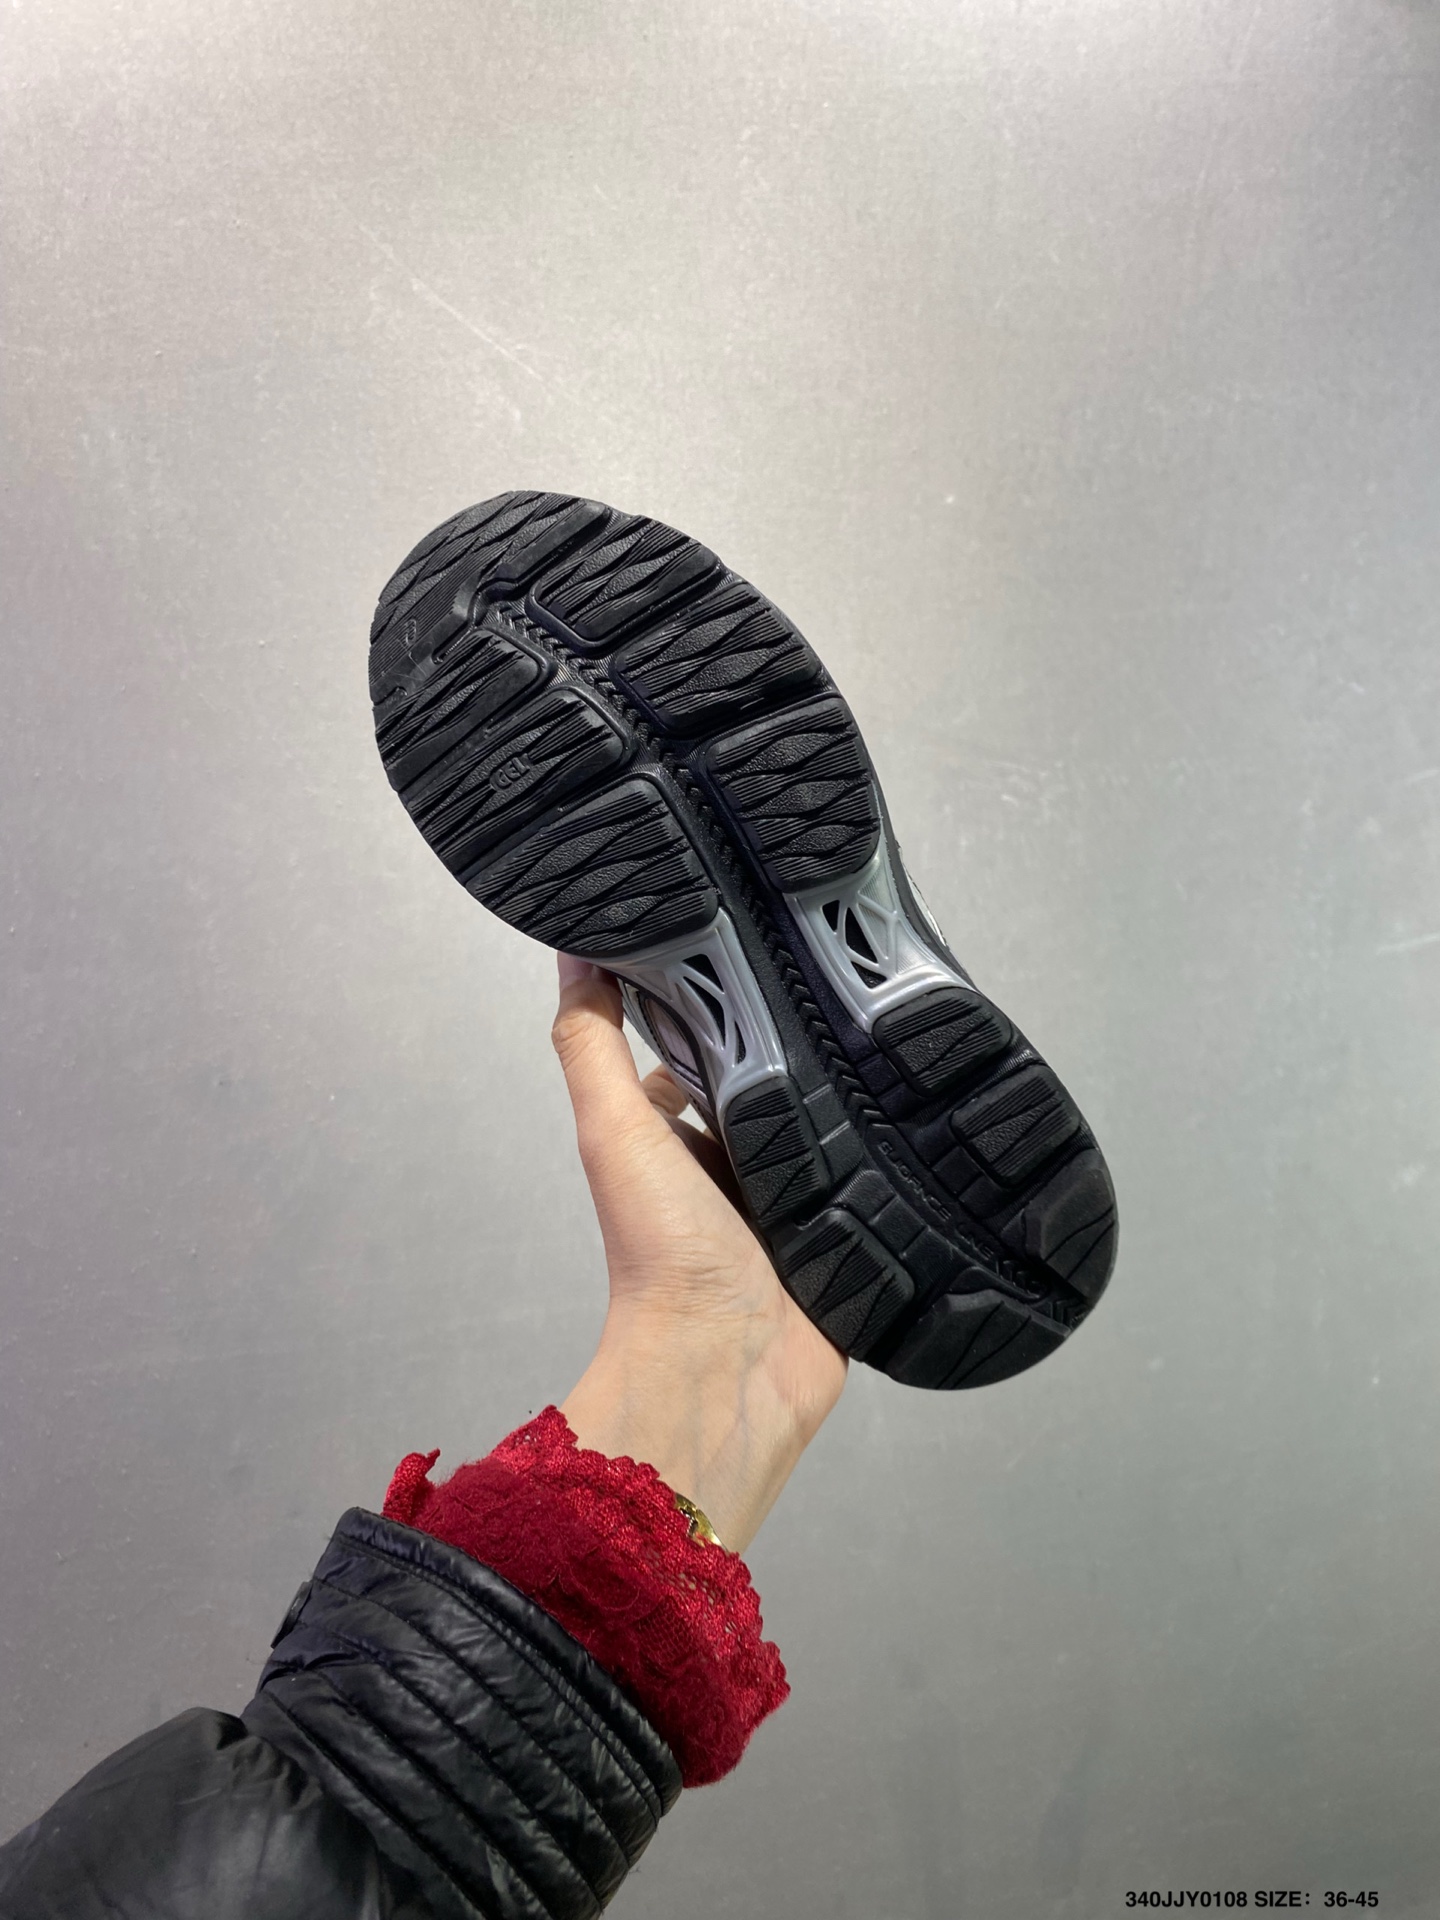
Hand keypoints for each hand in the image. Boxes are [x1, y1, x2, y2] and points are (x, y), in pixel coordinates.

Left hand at [553, 954, 847, 1553]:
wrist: (728, 1370)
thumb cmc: (660, 1260)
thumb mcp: (615, 1131)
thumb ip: (590, 1043)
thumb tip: (570, 952)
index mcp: (675, 1143)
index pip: (704, 1056)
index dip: (727, 1009)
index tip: (761, 949)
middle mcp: (732, 1172)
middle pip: (775, 1089)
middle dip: (805, 1052)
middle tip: (848, 992)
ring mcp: (792, 1208)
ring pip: (831, 1133)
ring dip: (855, 1104)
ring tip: (898, 1046)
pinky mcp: (844, 1240)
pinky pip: (876, 1187)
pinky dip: (893, 1162)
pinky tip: (924, 1121)